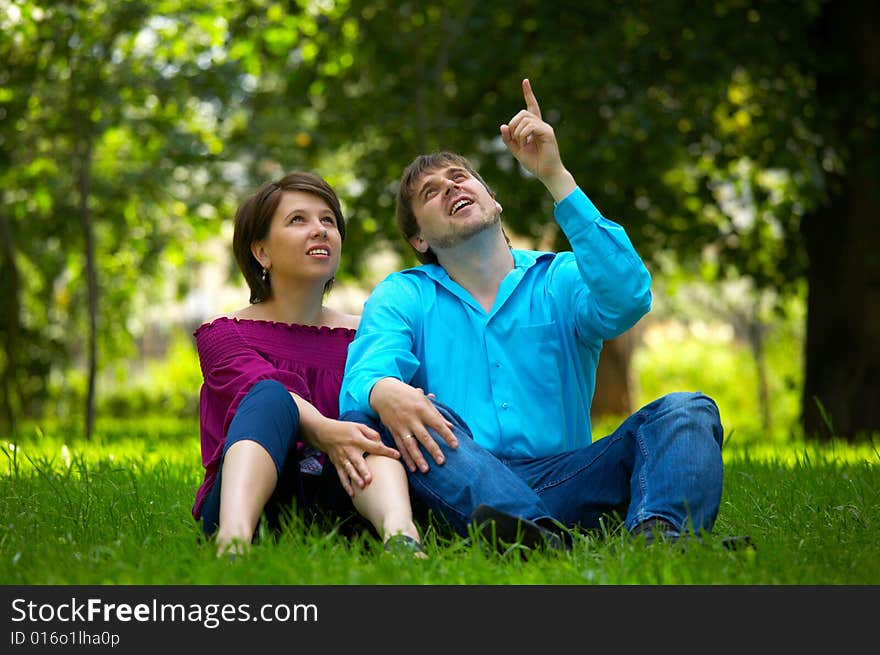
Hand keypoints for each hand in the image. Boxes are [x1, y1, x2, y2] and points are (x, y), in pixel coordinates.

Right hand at [311, 417, 400, 496]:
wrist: (323, 432)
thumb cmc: (344, 429)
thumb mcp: (359, 426)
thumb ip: (371, 434)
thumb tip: (381, 443)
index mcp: (357, 440)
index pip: (374, 446)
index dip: (386, 450)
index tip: (397, 456)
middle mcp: (350, 450)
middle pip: (358, 461)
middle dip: (364, 470)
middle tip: (370, 479)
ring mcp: (343, 458)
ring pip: (350, 470)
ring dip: (356, 479)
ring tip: (362, 486)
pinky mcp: (337, 464)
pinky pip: (342, 476)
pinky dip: (346, 485)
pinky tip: (352, 494)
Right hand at [370, 377, 457, 473]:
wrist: (384, 392)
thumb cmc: (408, 395)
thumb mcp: (423, 400)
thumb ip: (437, 414)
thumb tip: (451, 426)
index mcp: (422, 409)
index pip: (437, 424)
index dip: (447, 435)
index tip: (455, 445)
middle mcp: (412, 419)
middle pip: (424, 437)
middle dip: (433, 450)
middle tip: (442, 462)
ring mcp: (402, 426)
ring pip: (411, 445)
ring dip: (418, 458)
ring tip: (425, 470)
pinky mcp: (394, 431)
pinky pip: (400, 446)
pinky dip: (406, 458)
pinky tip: (412, 468)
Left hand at [500, 78, 574, 200]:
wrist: (547, 174)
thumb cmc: (534, 163)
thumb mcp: (516, 151)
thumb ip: (509, 139)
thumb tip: (503, 125)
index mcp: (534, 127)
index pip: (531, 106)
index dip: (528, 93)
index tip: (525, 81)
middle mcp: (541, 124)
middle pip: (522, 113)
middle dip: (513, 125)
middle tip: (515, 140)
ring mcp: (545, 127)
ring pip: (524, 119)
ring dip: (517, 132)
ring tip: (521, 144)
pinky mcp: (547, 132)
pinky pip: (530, 126)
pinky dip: (523, 135)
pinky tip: (526, 144)